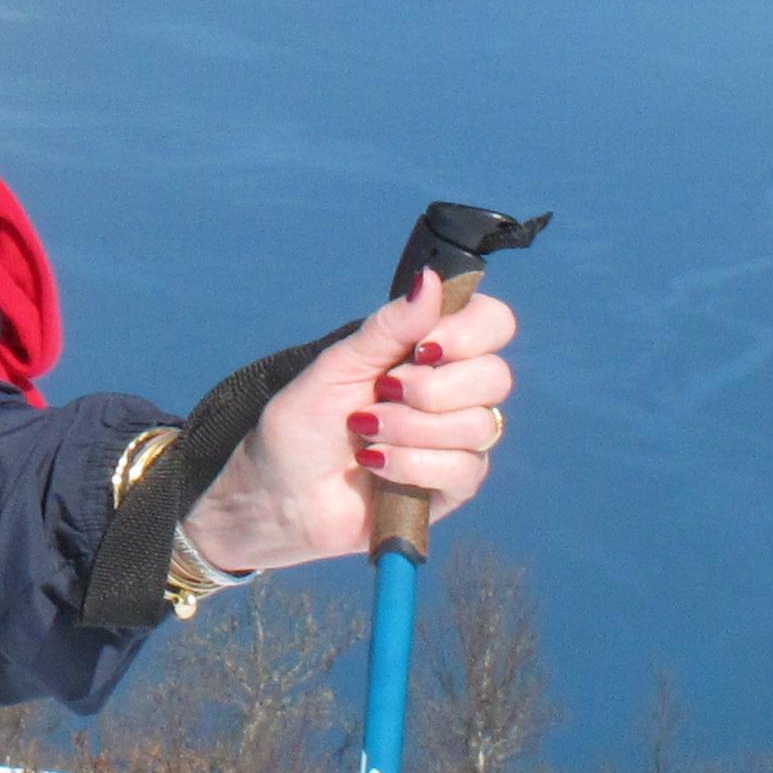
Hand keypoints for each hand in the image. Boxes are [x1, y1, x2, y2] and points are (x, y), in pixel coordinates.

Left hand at [177, 268, 518, 575]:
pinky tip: (376, 464)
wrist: (277, 494)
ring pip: (480, 425)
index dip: (470, 332)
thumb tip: (431, 278)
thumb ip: (388, 328)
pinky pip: (465, 469)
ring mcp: (455, 441)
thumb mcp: (337, 366)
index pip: (491, 324)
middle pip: (496, 376)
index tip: (424, 348)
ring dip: (412, 429)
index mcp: (427, 351)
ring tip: (366, 431)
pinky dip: (413, 464)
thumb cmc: (301, 425)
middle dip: (434, 388)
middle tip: (383, 393)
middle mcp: (450, 392)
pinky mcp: (451, 488)